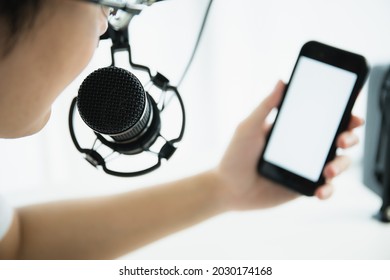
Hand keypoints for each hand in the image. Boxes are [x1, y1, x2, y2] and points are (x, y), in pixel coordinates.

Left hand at [215, 80, 363, 210]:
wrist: (228, 188)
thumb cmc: (235, 156)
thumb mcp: (248, 127)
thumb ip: (265, 106)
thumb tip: (281, 80)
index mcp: (294, 130)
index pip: (324, 119)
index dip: (343, 115)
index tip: (351, 112)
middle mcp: (305, 147)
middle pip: (339, 139)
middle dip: (350, 137)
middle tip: (343, 139)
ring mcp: (306, 168)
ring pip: (338, 163)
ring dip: (341, 164)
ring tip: (328, 170)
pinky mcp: (304, 187)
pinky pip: (325, 188)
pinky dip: (328, 190)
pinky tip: (320, 190)